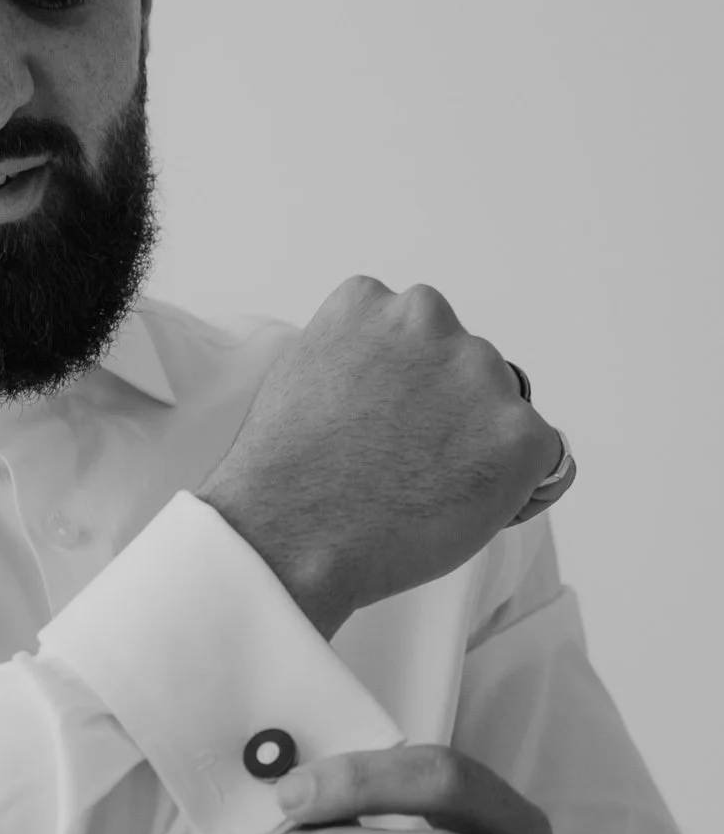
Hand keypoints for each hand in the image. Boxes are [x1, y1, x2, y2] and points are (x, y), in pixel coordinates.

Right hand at [195, 278, 575, 638]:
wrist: (290, 533)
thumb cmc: (285, 476)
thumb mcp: (304, 375)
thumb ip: (359, 355)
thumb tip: (398, 379)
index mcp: (369, 300)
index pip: (414, 330)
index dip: (405, 384)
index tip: (379, 422)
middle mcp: (428, 317)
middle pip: (463, 365)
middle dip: (446, 409)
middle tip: (401, 463)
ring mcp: (478, 372)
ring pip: (502, 410)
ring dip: (480, 443)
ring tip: (423, 490)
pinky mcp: (519, 433)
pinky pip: (548, 460)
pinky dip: (521, 487)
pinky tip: (468, 507)